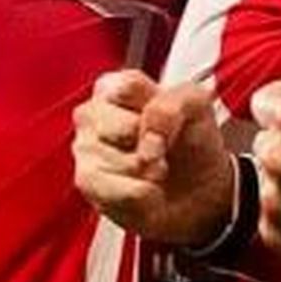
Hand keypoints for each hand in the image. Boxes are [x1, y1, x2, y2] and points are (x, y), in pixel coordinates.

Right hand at [73, 70, 235, 246]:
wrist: (195, 191)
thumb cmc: (189, 143)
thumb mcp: (196, 108)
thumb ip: (174, 104)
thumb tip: (149, 132)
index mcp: (114, 86)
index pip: (128, 88)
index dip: (155, 111)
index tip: (170, 125)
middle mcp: (92, 113)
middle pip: (123, 127)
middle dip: (152, 145)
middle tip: (162, 150)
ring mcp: (84, 148)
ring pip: (126, 163)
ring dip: (151, 173)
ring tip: (154, 171)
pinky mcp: (87, 183)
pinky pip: (123, 192)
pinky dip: (147, 195)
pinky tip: (148, 190)